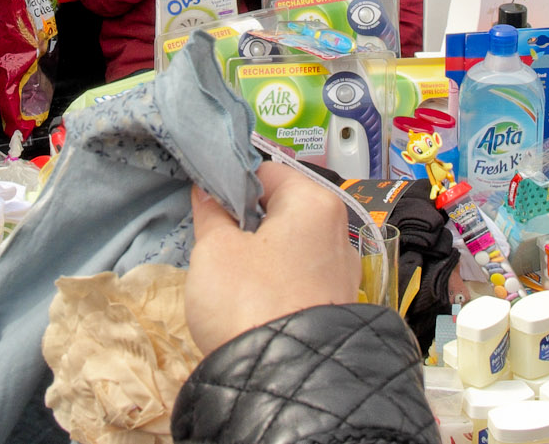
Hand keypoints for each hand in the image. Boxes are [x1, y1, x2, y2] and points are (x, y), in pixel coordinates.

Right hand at [185, 161, 359, 353]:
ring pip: (291, 246)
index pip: (265, 172)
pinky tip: (252, 300)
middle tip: (214, 241)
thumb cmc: (248, 301)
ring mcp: (342, 272)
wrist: (283, 378)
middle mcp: (339, 231)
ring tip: (230, 275)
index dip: (229, 184)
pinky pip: (300, 278)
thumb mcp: (215, 250)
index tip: (206, 204)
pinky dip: (277, 281)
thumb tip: (208, 193)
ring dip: (261, 254)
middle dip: (246, 222)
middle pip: (282, 210)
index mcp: (315, 202)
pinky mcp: (337, 305)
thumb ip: (211, 214)